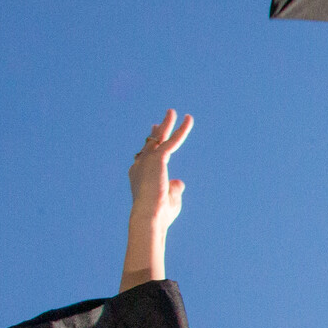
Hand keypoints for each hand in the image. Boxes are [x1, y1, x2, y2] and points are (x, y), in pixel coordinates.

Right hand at [129, 110, 192, 233]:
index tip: (153, 141)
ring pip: (158, 138)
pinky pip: (172, 141)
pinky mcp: (158, 158)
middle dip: (154, 134)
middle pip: (148, 146)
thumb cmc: (159, 215)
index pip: (144, 159)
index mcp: (138, 177)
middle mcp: (139, 166)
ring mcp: (147, 160)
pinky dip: (181, 130)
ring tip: (172, 112)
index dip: (149, 150)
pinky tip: (188, 119)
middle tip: (157, 123)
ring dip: (166, 125)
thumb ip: (174, 190)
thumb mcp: (169, 201)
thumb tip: (179, 182)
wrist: (149, 216)